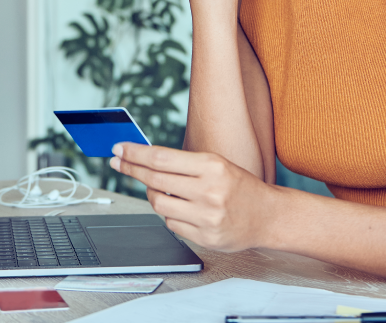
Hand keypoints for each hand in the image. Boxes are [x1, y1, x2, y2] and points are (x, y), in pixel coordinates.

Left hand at [110, 142, 273, 251]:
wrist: (268, 216)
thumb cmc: (239, 186)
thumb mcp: (216, 165)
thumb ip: (183, 164)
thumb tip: (143, 160)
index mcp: (212, 166)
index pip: (161, 158)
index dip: (135, 154)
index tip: (118, 149)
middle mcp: (209, 191)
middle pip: (155, 180)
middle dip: (131, 169)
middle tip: (118, 162)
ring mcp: (207, 217)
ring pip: (159, 204)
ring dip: (153, 195)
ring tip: (160, 189)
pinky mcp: (205, 237)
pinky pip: (171, 224)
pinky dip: (170, 215)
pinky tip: (181, 209)